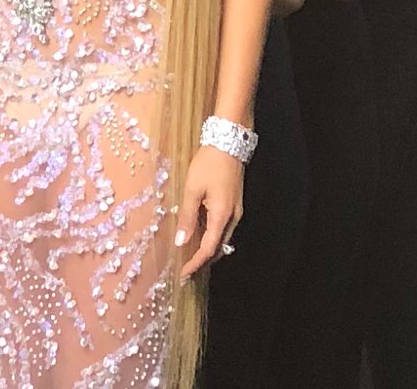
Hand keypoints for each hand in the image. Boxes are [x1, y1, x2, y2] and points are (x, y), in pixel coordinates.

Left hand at [173, 145, 244, 282]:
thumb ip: (187, 217)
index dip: (195, 263)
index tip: (183, 275)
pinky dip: (211, 235)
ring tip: (189, 254)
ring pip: (222, 237)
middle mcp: (232, 216)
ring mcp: (236, 209)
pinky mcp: (235, 202)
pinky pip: (223, 226)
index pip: (209, 249)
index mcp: (222, 215)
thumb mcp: (193, 189)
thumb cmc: (209, 164)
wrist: (229, 141)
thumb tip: (181, 242)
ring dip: (207, 247)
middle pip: (219, 247)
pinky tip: (199, 233)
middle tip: (185, 269)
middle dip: (202, 260)